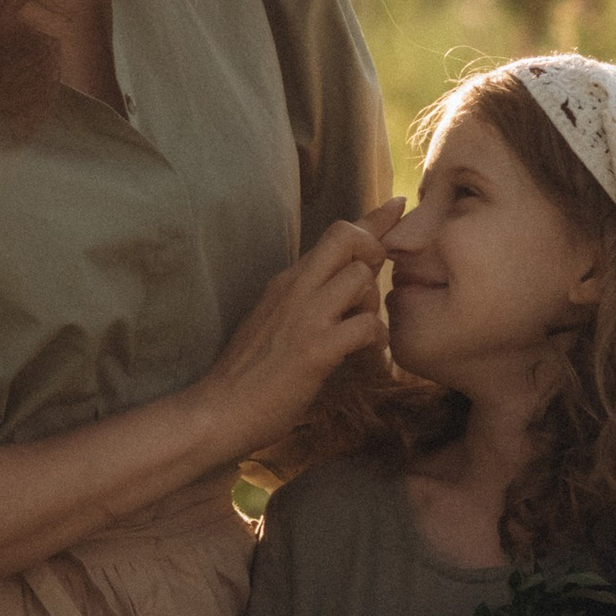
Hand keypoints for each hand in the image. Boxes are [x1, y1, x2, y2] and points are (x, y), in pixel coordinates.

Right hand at [200, 202, 403, 456]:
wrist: (219, 410)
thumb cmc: (248, 372)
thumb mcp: (271, 318)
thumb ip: (300, 297)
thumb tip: (332, 285)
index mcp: (286, 280)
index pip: (334, 233)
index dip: (372, 219)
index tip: (397, 205)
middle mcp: (295, 289)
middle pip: (347, 236)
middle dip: (374, 250)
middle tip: (375, 284)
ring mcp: (305, 317)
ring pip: (361, 279)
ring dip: (374, 302)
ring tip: (363, 329)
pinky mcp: (316, 350)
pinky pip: (366, 326)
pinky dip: (376, 338)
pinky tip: (366, 352)